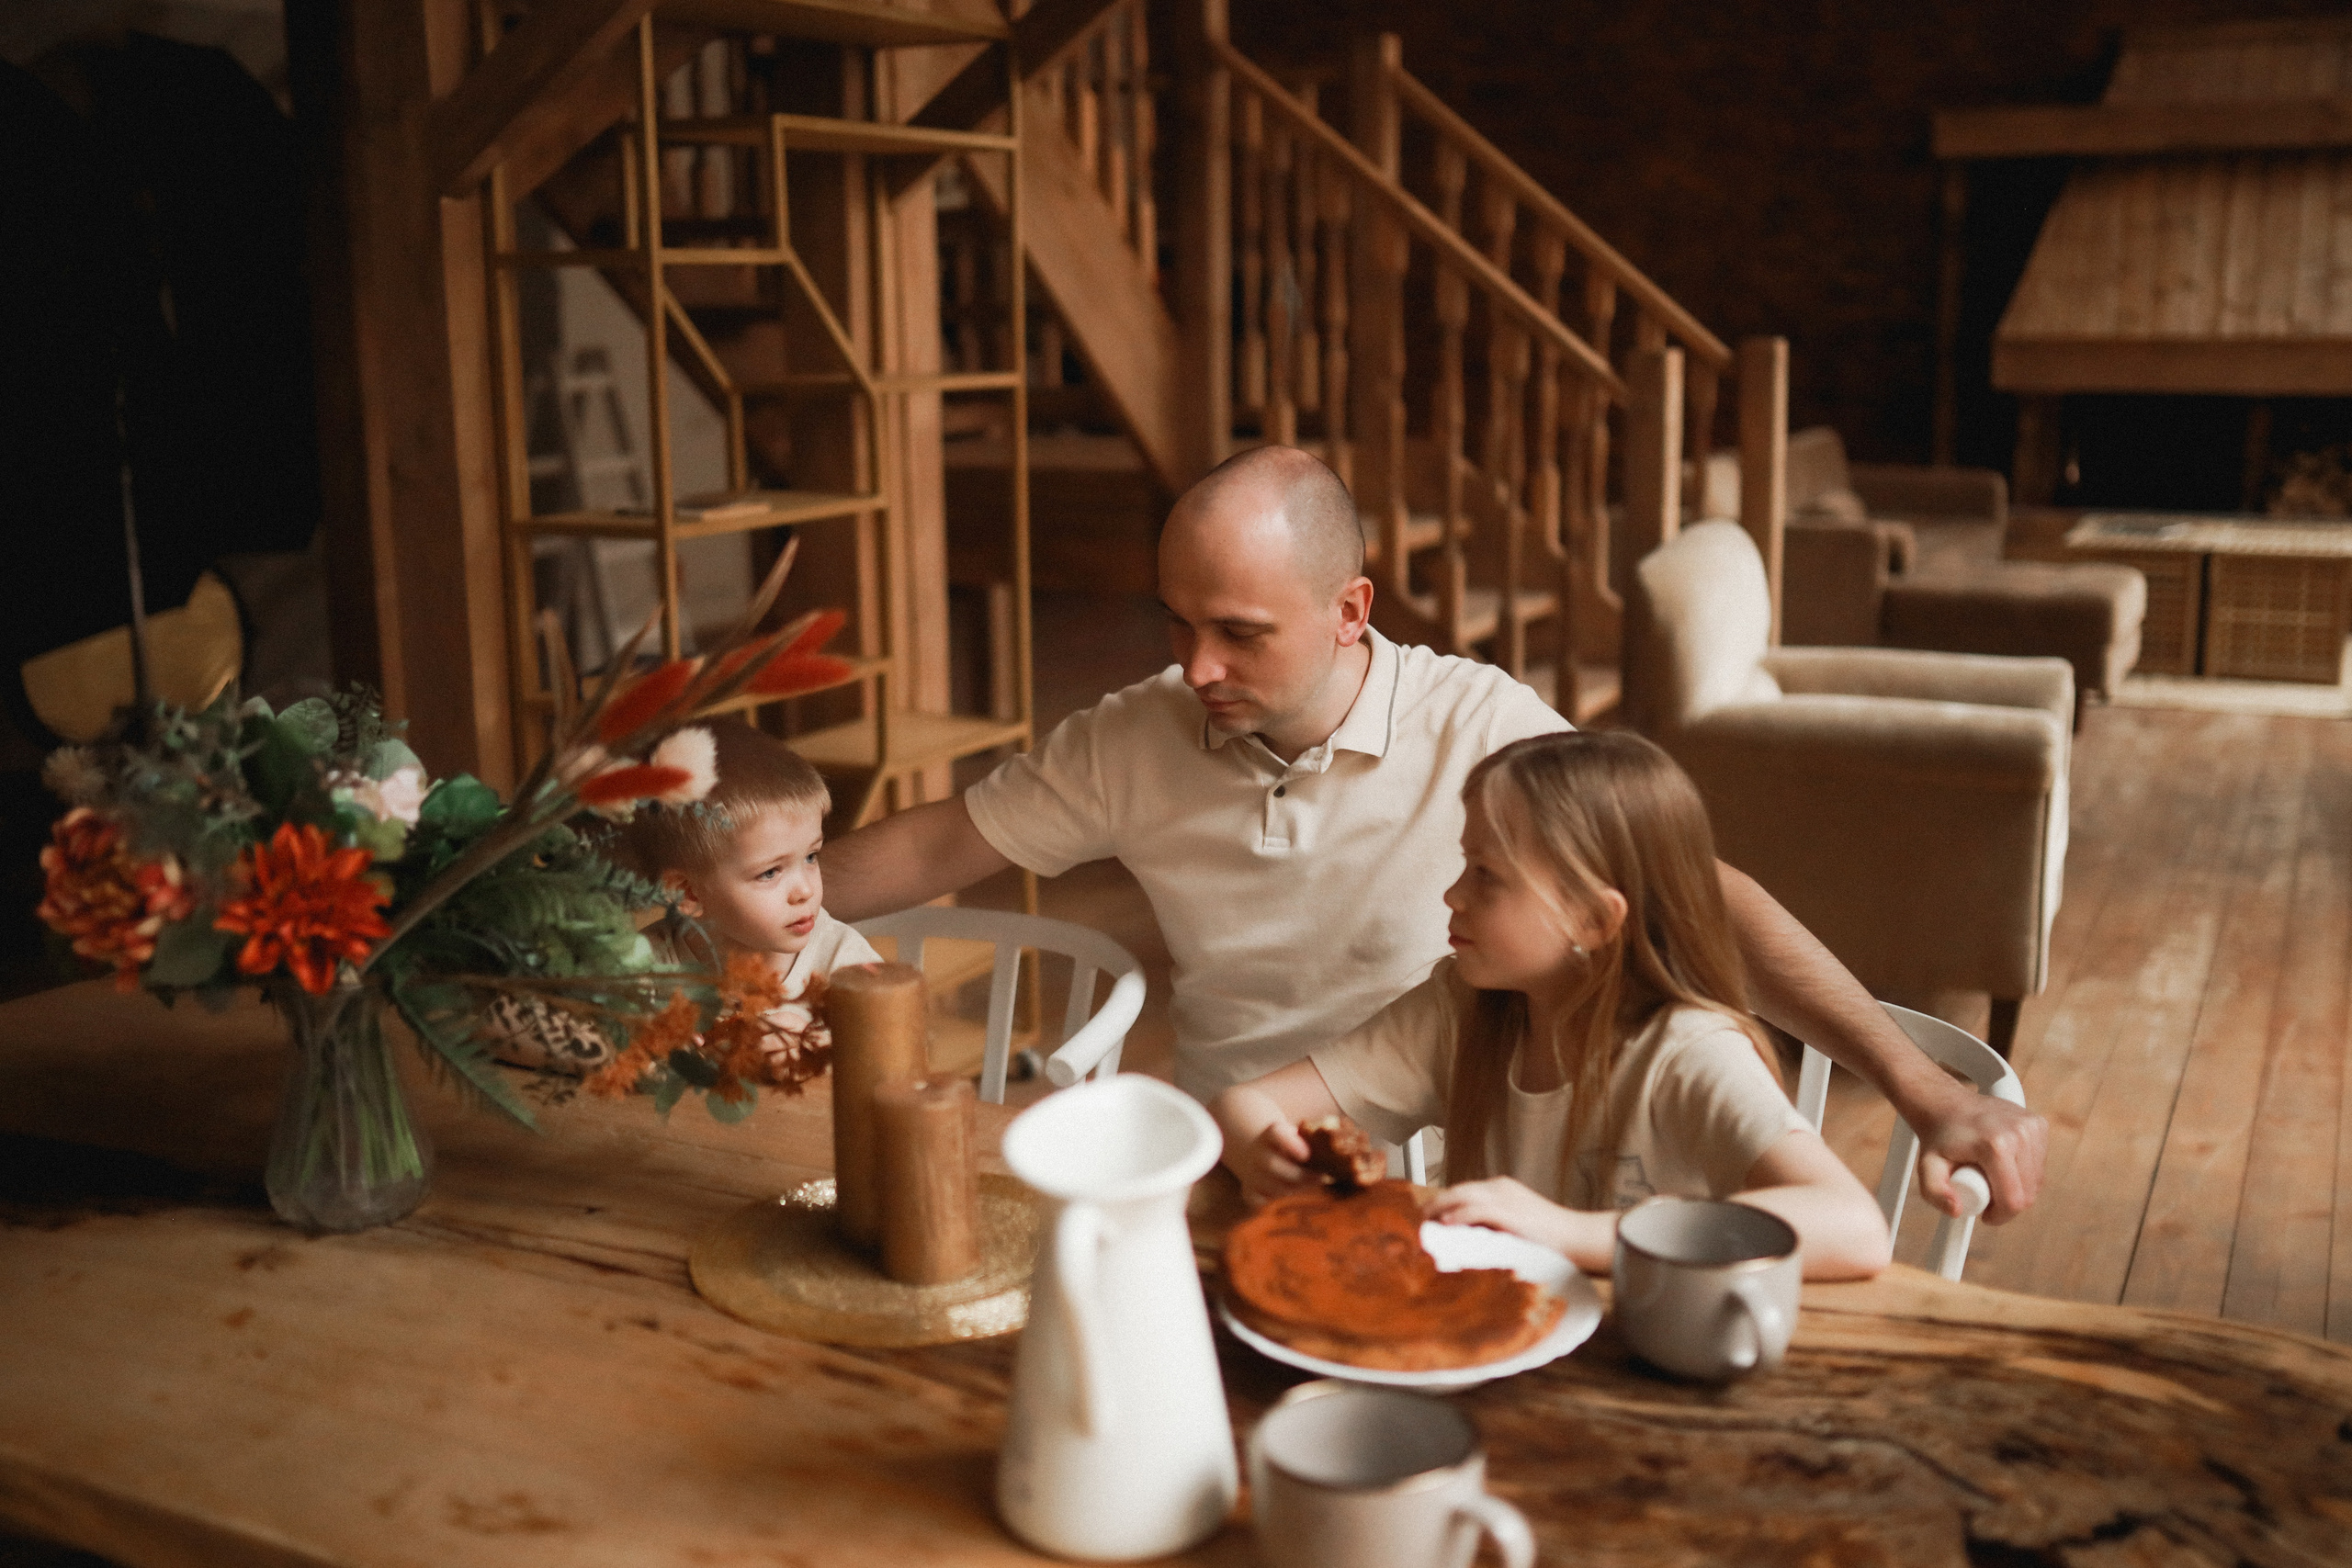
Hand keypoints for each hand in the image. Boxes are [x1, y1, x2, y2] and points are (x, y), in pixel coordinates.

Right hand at [1232, 1120, 1316, 1206]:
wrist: (1264, 1152)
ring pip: (1269, 1185)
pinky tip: (1289, 1194)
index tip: (1306, 1154)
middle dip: (1299, 1175)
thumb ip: (1312, 1144)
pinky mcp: (1248, 1190)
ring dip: (1293, 1188)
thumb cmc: (1294, 1146)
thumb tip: (1331, 1157)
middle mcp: (1257, 1151)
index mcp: (1271, 1133)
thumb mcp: (1301, 1138)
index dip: (1289, 1143)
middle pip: (1271, 1163)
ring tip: (1310, 1186)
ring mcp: (1251, 1172)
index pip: (1275, 1133)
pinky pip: (1259, 1200)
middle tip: (1321, 1178)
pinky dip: (1275, 1201)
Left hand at [1422, 1177, 1613, 1270]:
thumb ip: (1494, 1227)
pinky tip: (1445, 1225)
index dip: (1445, 1203)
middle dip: (1436, 1203)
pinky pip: (1474, 1209)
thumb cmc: (1551, 1239)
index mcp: (1503, 1189)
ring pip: (1461, 1195)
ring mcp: (1504, 1197)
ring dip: (1439, 1208)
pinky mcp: (1507, 1210)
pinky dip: (1456, 1215)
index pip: (1465, 1191)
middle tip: (1419, 1219)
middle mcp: (1500, 1188)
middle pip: (1458, 1190)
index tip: (1429, 1217)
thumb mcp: (1517, 1227)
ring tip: (1423, 1222)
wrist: (1577, 1238)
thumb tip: (1468, 1239)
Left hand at [1913, 1084, 2046, 1223]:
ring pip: (2036, 1180)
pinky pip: (2039, 1164)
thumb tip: (1957, 1210)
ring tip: (1991, 1178)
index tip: (1985, 1215)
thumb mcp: (1927, 1167)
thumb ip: (1935, 1193)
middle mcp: (2018, 1134)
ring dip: (2018, 1188)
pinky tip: (2004, 1164)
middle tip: (1984, 1195)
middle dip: (2008, 1204)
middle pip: (2028, 1193)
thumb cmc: (1938, 1139)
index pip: (2014, 1200)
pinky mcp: (2038, 1124)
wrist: (1947, 1104)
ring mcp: (2031, 1126)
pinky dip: (2025, 1172)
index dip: (2000, 1216)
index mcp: (1995, 1145)